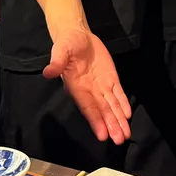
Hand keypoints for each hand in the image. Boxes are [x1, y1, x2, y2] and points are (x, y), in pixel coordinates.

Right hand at [43, 26, 131, 143]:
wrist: (77, 35)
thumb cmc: (67, 44)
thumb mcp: (60, 50)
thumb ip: (56, 62)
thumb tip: (48, 72)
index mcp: (76, 87)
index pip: (88, 107)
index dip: (96, 121)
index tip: (103, 135)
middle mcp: (90, 91)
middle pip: (102, 111)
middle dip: (111, 125)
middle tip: (119, 140)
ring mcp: (101, 86)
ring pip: (111, 105)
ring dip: (119, 120)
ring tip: (125, 134)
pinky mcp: (110, 78)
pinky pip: (118, 93)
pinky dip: (123, 104)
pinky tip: (127, 115)